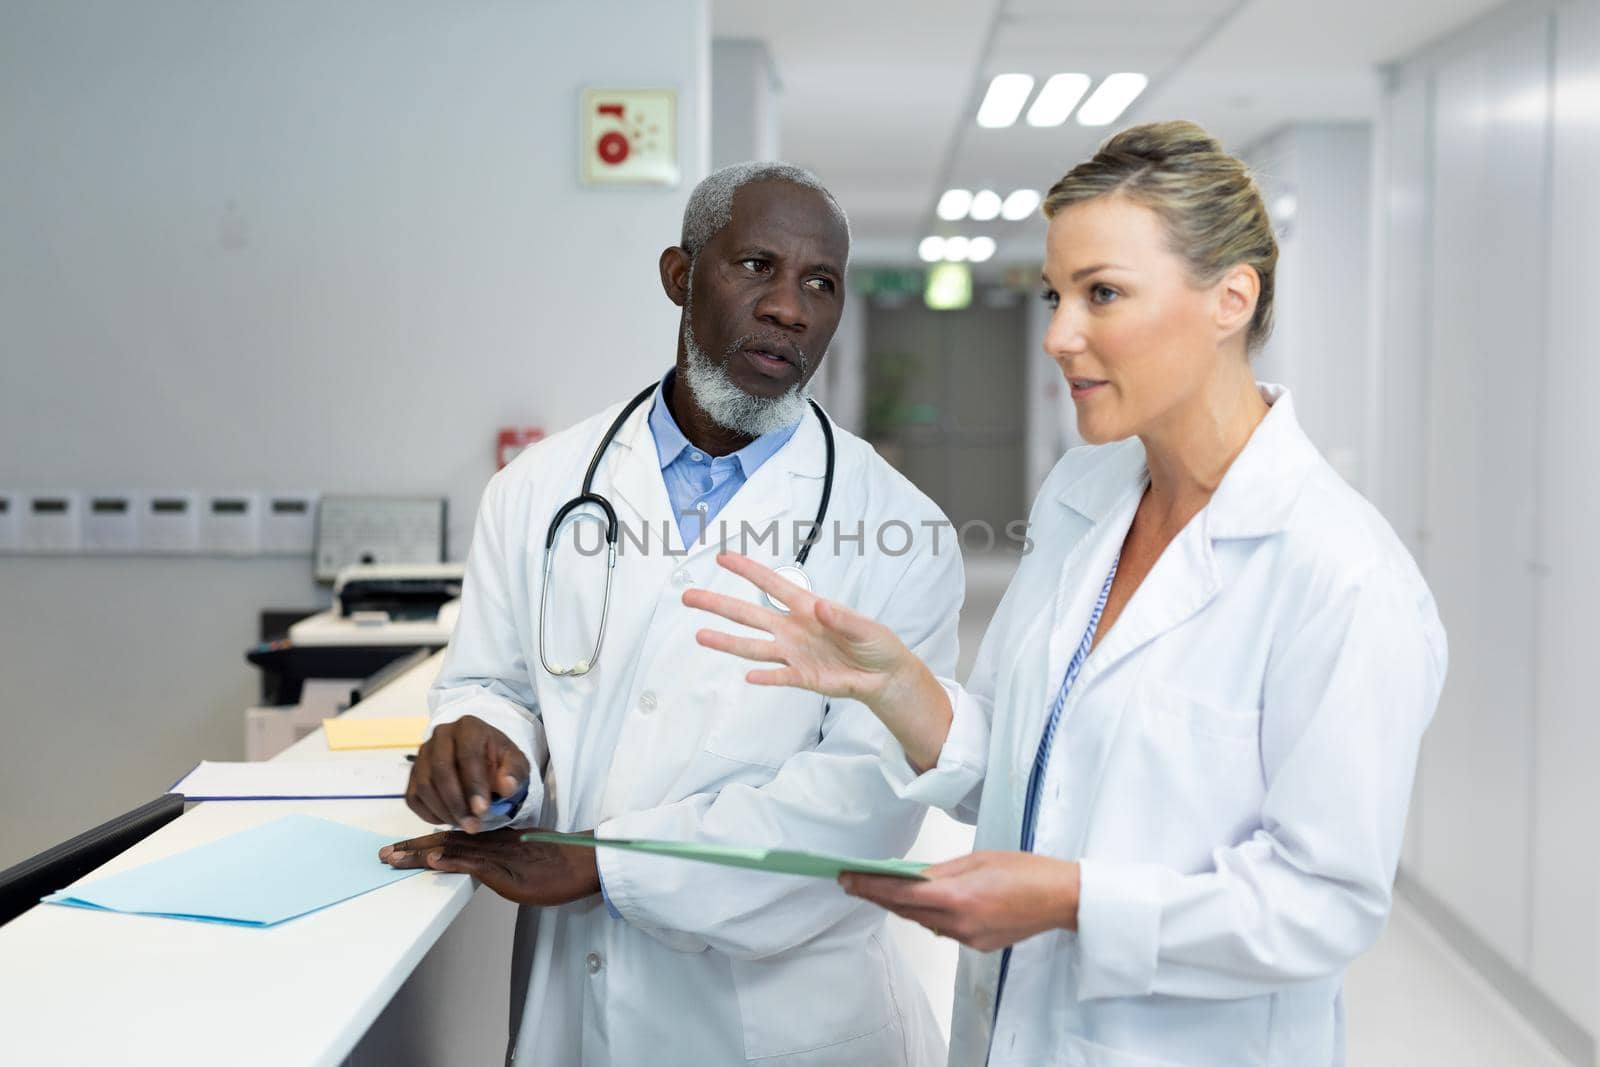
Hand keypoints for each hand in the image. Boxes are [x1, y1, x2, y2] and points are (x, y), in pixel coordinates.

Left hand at [378, 828, 599, 906]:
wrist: (584, 863)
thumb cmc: (559, 865)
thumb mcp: (524, 863)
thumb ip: (501, 859)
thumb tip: (480, 863)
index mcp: (493, 840)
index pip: (452, 838)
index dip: (424, 843)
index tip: (399, 849)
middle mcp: (490, 843)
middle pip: (444, 841)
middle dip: (411, 848)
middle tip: (383, 855)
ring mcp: (498, 854)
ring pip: (453, 850)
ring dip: (421, 854)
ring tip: (394, 858)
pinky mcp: (508, 869)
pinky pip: (476, 864)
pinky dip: (453, 862)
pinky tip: (434, 861)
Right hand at [406, 715, 529, 832]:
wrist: (483, 760)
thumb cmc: (499, 761)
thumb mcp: (516, 763)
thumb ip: (514, 773)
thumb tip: (507, 787)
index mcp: (468, 727)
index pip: (467, 755)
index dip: (474, 784)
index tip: (482, 810)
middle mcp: (441, 736)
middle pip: (441, 770)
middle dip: (457, 803)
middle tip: (472, 826)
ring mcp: (423, 754)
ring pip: (424, 785)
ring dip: (443, 811)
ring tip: (464, 825)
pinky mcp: (413, 774)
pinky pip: (413, 797)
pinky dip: (429, 813)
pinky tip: (449, 820)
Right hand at [683, 552, 951, 767]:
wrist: (884, 676)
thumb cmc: (876, 644)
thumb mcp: (866, 628)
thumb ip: (842, 619)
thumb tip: (820, 607)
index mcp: (807, 608)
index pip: (772, 584)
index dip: (747, 571)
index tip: (723, 558)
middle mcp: (792, 628)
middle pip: (749, 614)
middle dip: (719, 605)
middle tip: (689, 596)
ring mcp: (794, 654)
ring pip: (753, 646)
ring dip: (727, 642)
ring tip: (700, 636)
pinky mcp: (802, 677)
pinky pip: (778, 676)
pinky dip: (765, 678)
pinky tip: (747, 677)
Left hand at [839, 851, 1079, 952]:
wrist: (1061, 898)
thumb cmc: (1025, 870)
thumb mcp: (978, 859)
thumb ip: (940, 871)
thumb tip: (911, 875)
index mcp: (957, 897)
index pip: (901, 894)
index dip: (870, 887)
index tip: (846, 878)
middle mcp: (958, 924)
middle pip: (906, 911)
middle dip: (878, 896)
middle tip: (852, 882)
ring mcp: (968, 939)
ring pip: (924, 922)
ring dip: (902, 906)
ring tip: (881, 889)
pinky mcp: (977, 945)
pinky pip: (943, 929)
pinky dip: (929, 915)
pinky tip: (923, 902)